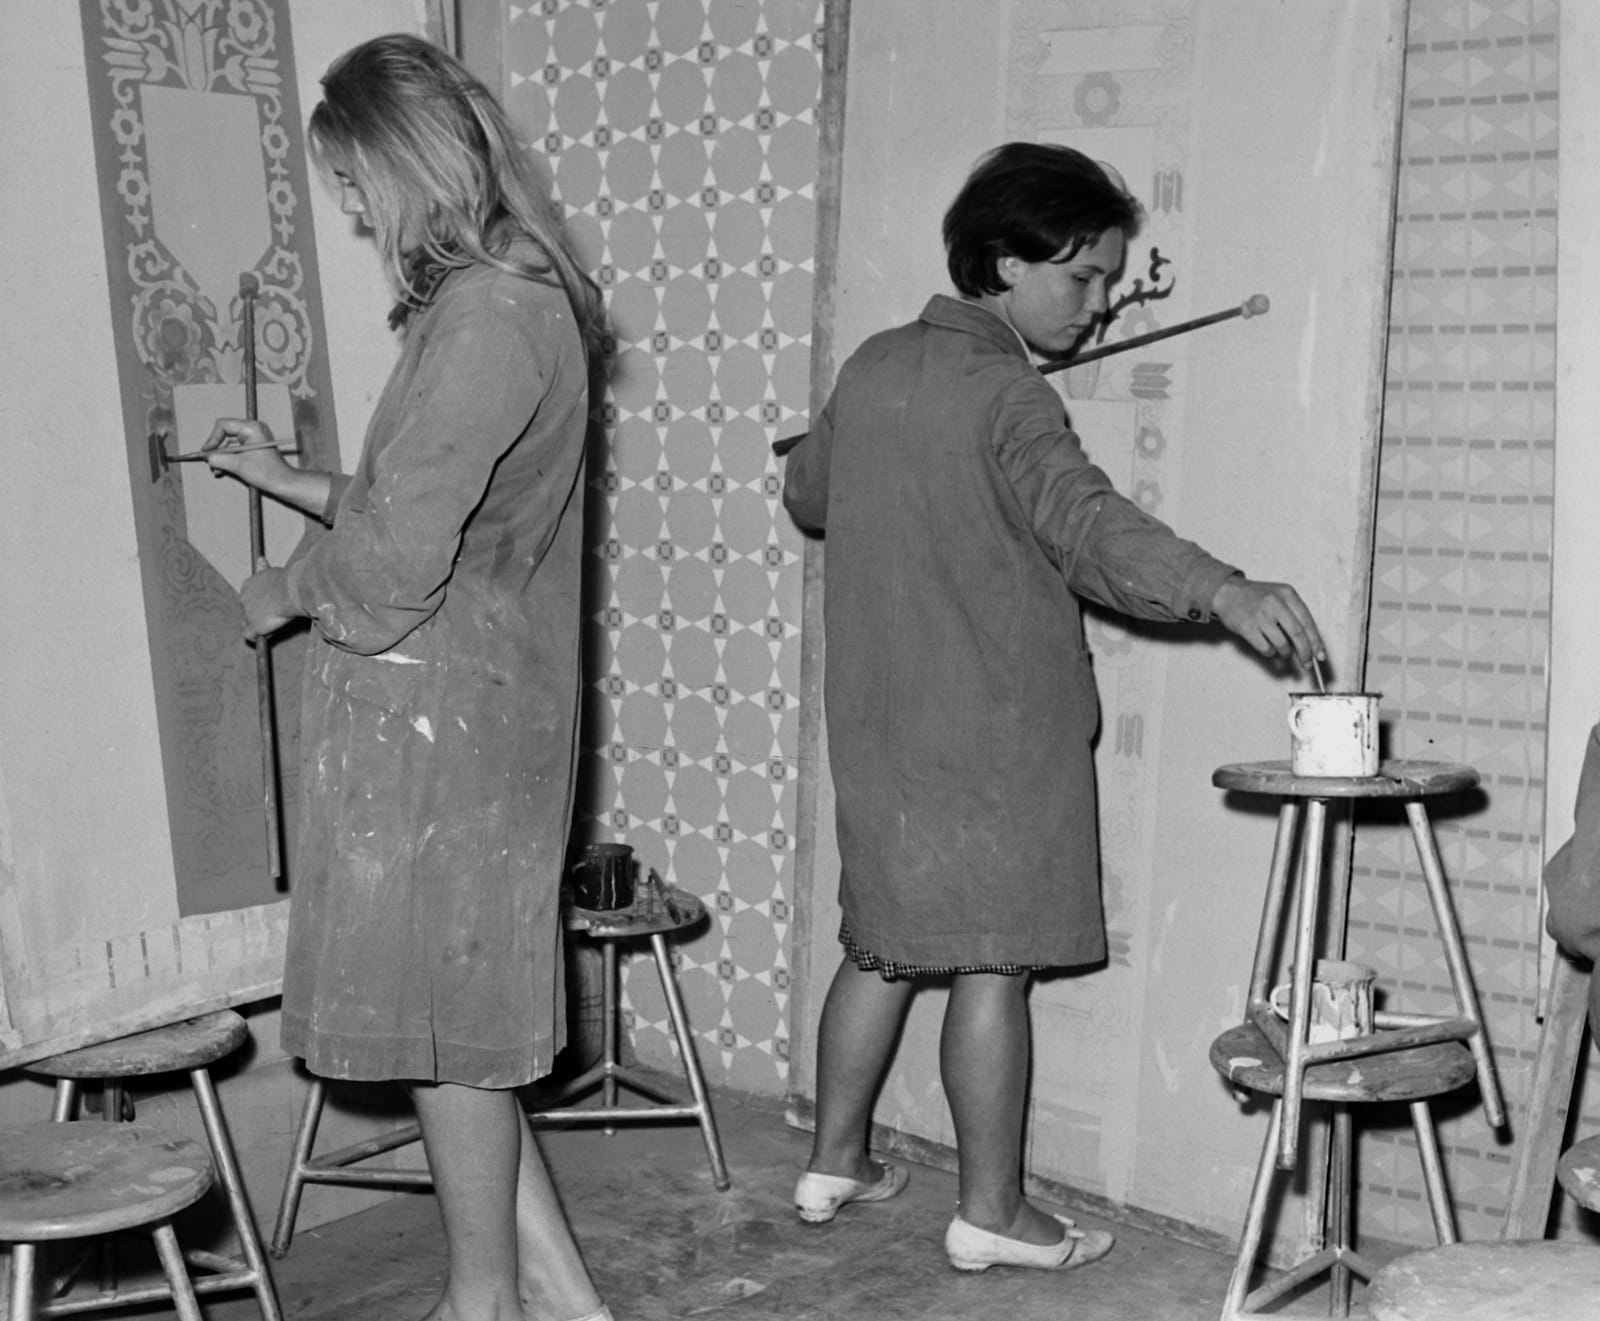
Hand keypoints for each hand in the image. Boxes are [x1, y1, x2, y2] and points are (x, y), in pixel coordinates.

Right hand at [203, 418, 294, 491]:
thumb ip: (218, 458)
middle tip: (209, 462)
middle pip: (225, 434)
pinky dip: (229, 460)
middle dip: (216, 450)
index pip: (223, 426)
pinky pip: (236, 451)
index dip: (212, 439)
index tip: (206, 453)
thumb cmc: (267, 473)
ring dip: (221, 457)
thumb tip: (206, 456)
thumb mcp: (237, 465)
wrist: (285, 484)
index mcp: (252, 428)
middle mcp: (253, 430)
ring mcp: (254, 439)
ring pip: (229, 444)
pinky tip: (222, 470)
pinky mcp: (254, 449)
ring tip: (216, 470)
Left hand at [239, 567, 298, 641]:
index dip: (258, 600)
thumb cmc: (289, 580)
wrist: (291, 590)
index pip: (248, 594)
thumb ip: (273, 580)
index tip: (267, 602)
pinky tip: (264, 636)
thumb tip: (277, 579)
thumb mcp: (277, 574)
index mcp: (249, 583)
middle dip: (258, 612)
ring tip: (273, 625)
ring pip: (249, 621)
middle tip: (272, 615)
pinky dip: (255, 637)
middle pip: (248, 608)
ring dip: (258, 624)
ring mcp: (248, 612)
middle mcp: (245, 597)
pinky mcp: (255, 625)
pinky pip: (249, 634)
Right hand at [1210, 576, 1326, 673]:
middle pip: (1297, 634)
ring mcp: (1260, 615)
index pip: (1307, 621)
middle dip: (1305, 652)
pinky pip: (1266, 648)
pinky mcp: (1247, 627)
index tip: (1320, 655)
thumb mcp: (1279, 596)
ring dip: (1286, 653)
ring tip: (1284, 652)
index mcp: (1287, 594)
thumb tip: (1310, 642)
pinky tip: (1269, 648)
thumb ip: (1294, 613)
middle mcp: (1275, 603)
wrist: (1226, 592)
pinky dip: (1271, 653)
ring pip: (1282, 644)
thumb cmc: (1256, 597)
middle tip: (1307, 664)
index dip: (1316, 641)